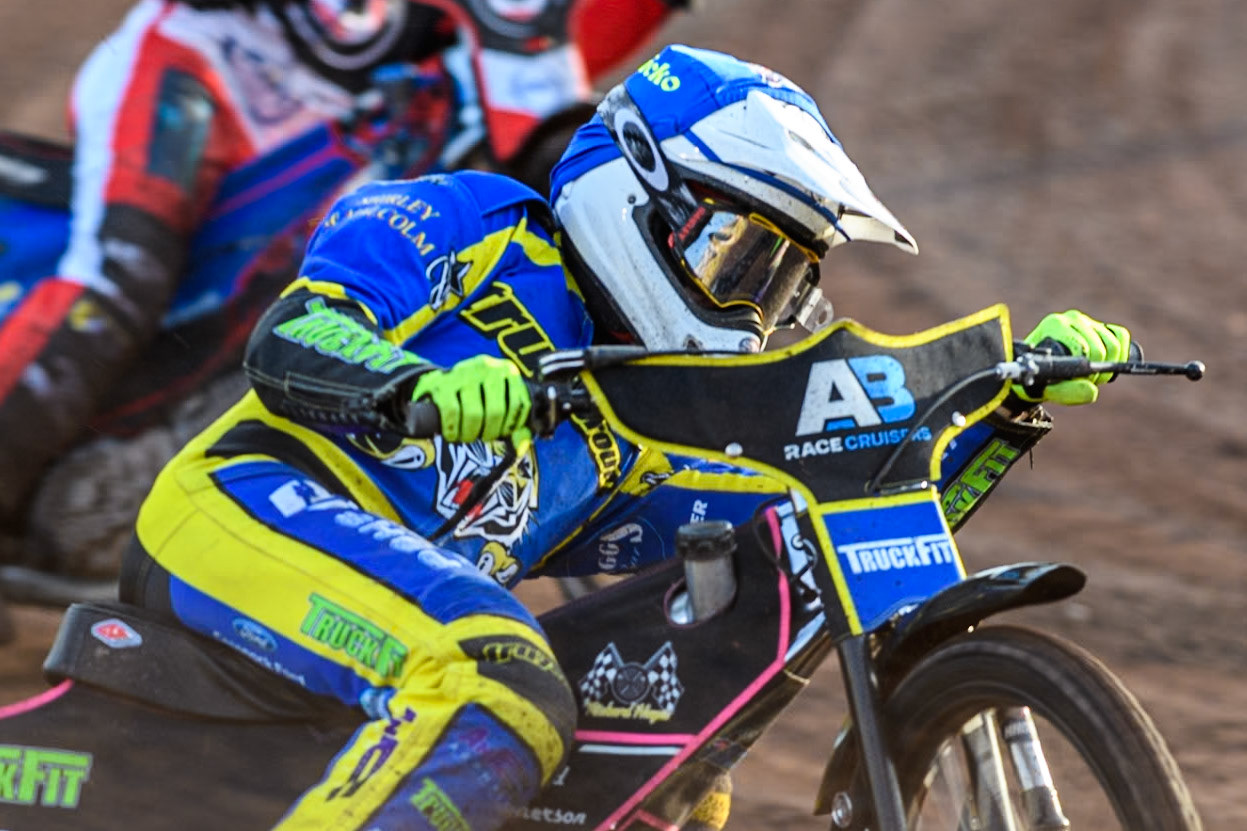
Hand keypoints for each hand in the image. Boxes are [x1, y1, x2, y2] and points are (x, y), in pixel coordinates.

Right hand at [410, 355, 530, 442]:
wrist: (438, 384)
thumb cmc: (476, 398)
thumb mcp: (499, 404)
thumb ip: (514, 424)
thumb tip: (521, 447)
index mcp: (507, 370)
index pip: (519, 403)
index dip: (511, 425)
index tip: (502, 433)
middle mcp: (487, 367)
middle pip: (496, 411)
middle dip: (490, 432)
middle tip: (482, 438)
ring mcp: (463, 372)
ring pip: (474, 414)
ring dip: (470, 434)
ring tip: (467, 437)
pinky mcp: (442, 383)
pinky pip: (452, 412)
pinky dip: (453, 429)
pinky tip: (452, 434)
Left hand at [1016, 310, 1131, 404]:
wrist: (1037, 368)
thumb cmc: (1039, 377)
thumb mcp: (1046, 388)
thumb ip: (1065, 391)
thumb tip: (1092, 391)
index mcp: (1054, 325)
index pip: (1084, 348)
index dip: (1089, 371)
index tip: (1082, 381)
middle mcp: (1071, 318)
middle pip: (1102, 348)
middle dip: (1099, 371)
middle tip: (1088, 381)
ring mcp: (1087, 321)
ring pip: (1114, 344)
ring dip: (1110, 365)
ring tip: (1094, 375)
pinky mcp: (1100, 325)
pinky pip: (1121, 336)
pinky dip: (1121, 353)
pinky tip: (1108, 363)